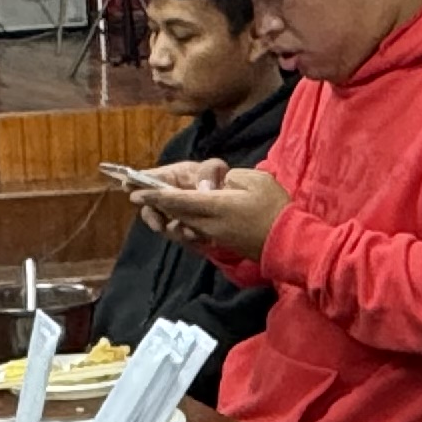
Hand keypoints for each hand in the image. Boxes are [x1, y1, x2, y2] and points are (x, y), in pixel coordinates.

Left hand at [136, 165, 287, 263]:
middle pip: (174, 213)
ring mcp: (212, 236)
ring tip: (150, 207)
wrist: (287, 242)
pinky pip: (192, 232)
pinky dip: (179, 224)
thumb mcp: (255, 180)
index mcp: (216, 206)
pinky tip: (175, 219)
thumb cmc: (275, 207)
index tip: (135, 193)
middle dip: (153, 204)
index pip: (178, 199)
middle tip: (134, 194)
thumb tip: (214, 185)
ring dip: (164, 215)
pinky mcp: (218, 243)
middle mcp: (208, 224)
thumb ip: (230, 178)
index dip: (155, 196)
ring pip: (181, 223)